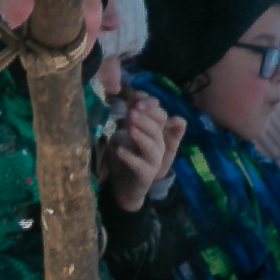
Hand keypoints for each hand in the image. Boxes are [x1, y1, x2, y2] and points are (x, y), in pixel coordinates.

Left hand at [100, 93, 181, 211]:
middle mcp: (159, 145)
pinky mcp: (145, 175)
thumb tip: (136, 94)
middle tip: (132, 111)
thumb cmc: (127, 154)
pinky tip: (118, 150)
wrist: (125, 185)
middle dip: (146, 119)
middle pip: (157, 129)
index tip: (135, 97)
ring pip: (152, 147)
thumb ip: (134, 115)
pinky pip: (139, 166)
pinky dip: (130, 157)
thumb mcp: (129, 132)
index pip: (161, 116)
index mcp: (157, 133)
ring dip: (141, 136)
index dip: (150, 106)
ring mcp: (154, 161)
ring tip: (129, 128)